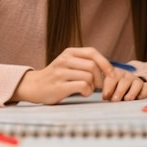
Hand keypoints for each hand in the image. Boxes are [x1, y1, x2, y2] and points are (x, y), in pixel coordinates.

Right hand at [10, 47, 146, 103]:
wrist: (34, 86)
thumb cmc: (57, 77)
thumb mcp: (69, 63)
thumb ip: (84, 63)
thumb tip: (109, 69)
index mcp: (69, 52)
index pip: (92, 52)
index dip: (105, 62)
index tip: (112, 73)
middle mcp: (64, 60)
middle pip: (93, 66)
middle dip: (100, 78)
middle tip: (98, 86)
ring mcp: (60, 72)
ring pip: (88, 76)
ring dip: (93, 86)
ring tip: (88, 89)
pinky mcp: (59, 86)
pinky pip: (82, 86)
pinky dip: (87, 91)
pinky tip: (83, 93)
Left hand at [101, 65, 146, 101]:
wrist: (123, 84)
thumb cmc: (113, 88)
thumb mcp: (107, 87)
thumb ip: (106, 91)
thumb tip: (104, 98)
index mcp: (115, 73)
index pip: (111, 77)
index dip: (108, 87)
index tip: (105, 97)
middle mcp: (126, 75)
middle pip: (125, 81)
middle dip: (119, 92)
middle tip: (115, 101)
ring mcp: (136, 79)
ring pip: (137, 84)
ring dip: (131, 93)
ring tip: (126, 100)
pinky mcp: (144, 85)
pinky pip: (146, 88)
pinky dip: (143, 93)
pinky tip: (137, 98)